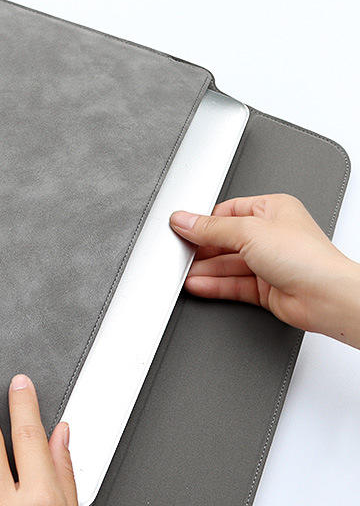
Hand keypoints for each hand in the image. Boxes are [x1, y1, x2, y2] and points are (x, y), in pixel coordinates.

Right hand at [170, 193, 359, 347]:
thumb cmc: (307, 257)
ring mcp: (268, 262)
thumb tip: (184, 220)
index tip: (181, 229)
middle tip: (179, 253)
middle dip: (202, 249)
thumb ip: (210, 228)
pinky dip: (214, 285)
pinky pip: (232, 284)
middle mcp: (271, 234)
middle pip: (224, 240)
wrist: (327, 297)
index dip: (203, 221)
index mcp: (272, 208)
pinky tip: (197, 285)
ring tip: (182, 272)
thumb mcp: (248, 231)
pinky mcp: (265, 288)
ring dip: (205, 270)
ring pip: (227, 264)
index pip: (226, 212)